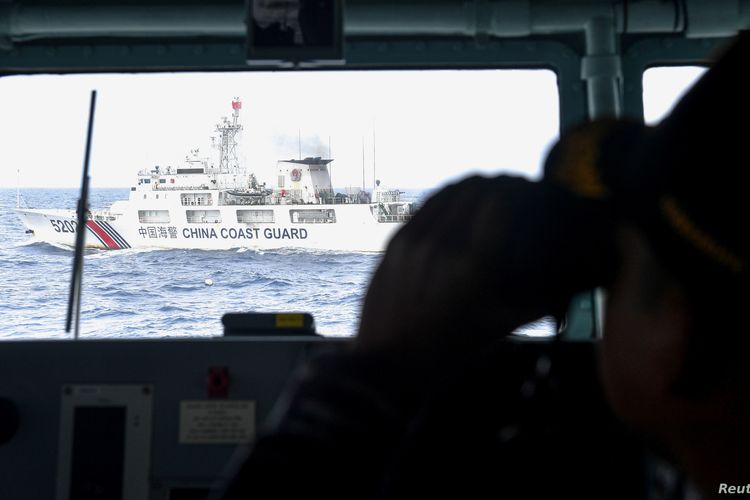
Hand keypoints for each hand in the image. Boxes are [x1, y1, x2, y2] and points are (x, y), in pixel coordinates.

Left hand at [356, 175, 614, 360]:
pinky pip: (429, 203)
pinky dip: (452, 195)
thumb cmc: (453, 348)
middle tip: (518, 191)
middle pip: (480, 188)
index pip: (503, 200)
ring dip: (478, 184)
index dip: (523, 189)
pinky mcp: (397, 239)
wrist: (390, 361)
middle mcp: (444, 242)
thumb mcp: (504, 325)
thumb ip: (544, 298)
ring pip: (453, 189)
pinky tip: (462, 202)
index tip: (535, 193)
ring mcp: (416, 237)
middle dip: (505, 183)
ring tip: (493, 191)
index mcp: (474, 264)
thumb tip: (579, 276)